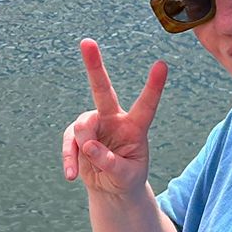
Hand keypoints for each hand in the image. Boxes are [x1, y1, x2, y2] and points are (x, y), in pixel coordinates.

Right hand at [61, 40, 166, 199]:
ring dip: (84, 144)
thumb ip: (110, 162)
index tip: (162, 65)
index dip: (154, 86)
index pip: (146, 105)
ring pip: (83, 124)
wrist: (112, 189)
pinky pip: (70, 142)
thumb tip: (88, 146)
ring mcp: (95, 126)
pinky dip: (69, 158)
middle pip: (103, 90)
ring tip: (88, 162)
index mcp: (136, 127)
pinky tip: (72, 175)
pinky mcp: (78, 136)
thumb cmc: (127, 178)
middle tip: (86, 42)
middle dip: (94, 66)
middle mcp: (114, 119)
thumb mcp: (125, 176)